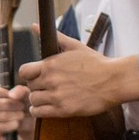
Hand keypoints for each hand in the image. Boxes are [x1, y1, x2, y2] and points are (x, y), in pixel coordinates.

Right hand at [0, 84, 27, 137]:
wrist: (28, 120)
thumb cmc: (24, 102)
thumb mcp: (25, 93)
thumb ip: (20, 90)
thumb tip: (11, 95)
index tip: (9, 94)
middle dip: (9, 105)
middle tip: (22, 106)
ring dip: (11, 115)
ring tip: (22, 115)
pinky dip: (9, 125)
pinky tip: (17, 123)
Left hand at [22, 45, 138, 117]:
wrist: (114, 80)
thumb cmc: (96, 63)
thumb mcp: (74, 46)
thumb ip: (54, 38)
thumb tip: (34, 26)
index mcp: (51, 64)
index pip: (24, 71)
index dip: (29, 74)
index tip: (36, 76)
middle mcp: (51, 80)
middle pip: (29, 86)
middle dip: (36, 86)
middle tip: (46, 87)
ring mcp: (57, 96)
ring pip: (33, 100)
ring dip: (38, 99)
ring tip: (47, 97)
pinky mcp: (64, 110)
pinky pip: (39, 112)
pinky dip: (40, 110)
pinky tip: (47, 107)